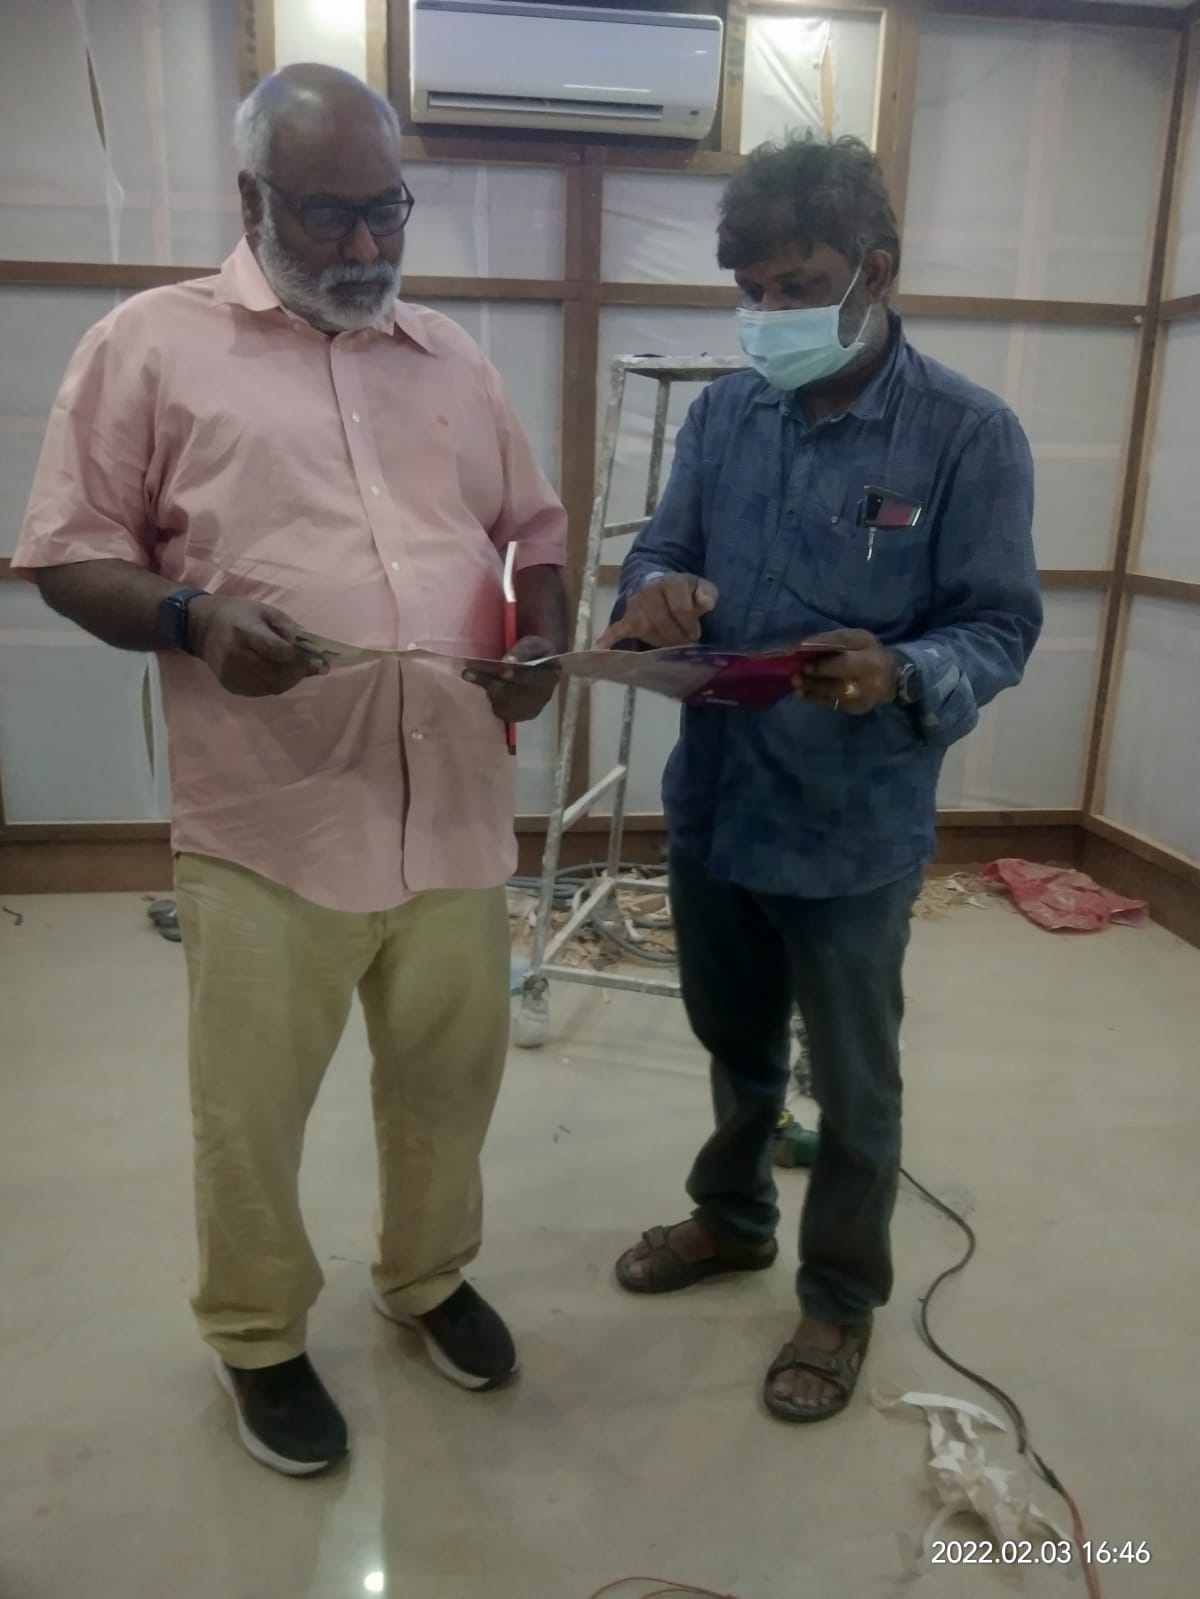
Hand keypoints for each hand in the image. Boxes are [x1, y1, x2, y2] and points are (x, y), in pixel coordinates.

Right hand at [188, 596, 325, 697]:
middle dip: (299, 672)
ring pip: (272, 686)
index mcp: (245, 631)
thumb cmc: (238, 614)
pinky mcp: (230, 685)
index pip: (278, 651)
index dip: (301, 659)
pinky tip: (278, 673)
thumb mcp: (265, 611)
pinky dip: (276, 685)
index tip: (321, 662)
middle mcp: (235, 655)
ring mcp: (231, 673)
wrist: (203, 628)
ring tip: (296, 669)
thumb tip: (313, 647)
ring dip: (290, 680)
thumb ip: (289, 628)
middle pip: (277, 673)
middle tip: (312, 667)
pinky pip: (261, 691)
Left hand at [463, 636, 559, 722]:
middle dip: (489, 681)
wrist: (540, 669)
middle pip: (514, 693)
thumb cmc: (536, 653)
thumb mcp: (535, 644)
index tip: (502, 669)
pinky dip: (491, 698)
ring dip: (487, 688)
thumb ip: (524, 650)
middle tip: (467, 673)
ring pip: (504, 702)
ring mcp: (532, 710)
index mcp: (551, 675)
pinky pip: (501, 710)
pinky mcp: (520, 717)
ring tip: (469, 674)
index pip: (532, 678)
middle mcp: (543, 697)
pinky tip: (487, 686)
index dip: (517, 674)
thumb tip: (507, 661)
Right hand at [595, 574, 717, 648]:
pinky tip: (599, 649)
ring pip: (647, 630)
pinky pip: (617, 628)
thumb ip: (707, 594)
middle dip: (677, 637)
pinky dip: (609, 639)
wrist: (656, 584)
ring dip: (661, 641)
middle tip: (685, 642)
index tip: (695, 633)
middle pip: (663, 622)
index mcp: (671, 583)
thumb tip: (706, 603)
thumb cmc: (683, 592)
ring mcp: (636, 606)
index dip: (689, 625)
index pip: (680, 609)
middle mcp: (650, 592)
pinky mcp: (627, 617)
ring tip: (670, 644)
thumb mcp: (700, 587)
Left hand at [794, 629, 899, 714]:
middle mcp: (868, 685)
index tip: (803, 663)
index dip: (822, 665)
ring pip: (832, 697)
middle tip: (795, 676)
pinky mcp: (855, 710)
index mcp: (871, 662)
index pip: (844, 664)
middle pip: (836, 685)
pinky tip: (804, 693)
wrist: (893, 678)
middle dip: (813, 681)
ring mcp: (861, 700)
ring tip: (796, 684)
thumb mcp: (859, 638)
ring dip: (811, 691)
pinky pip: (832, 705)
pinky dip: (816, 699)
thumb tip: (806, 644)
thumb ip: (835, 639)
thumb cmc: (871, 653)